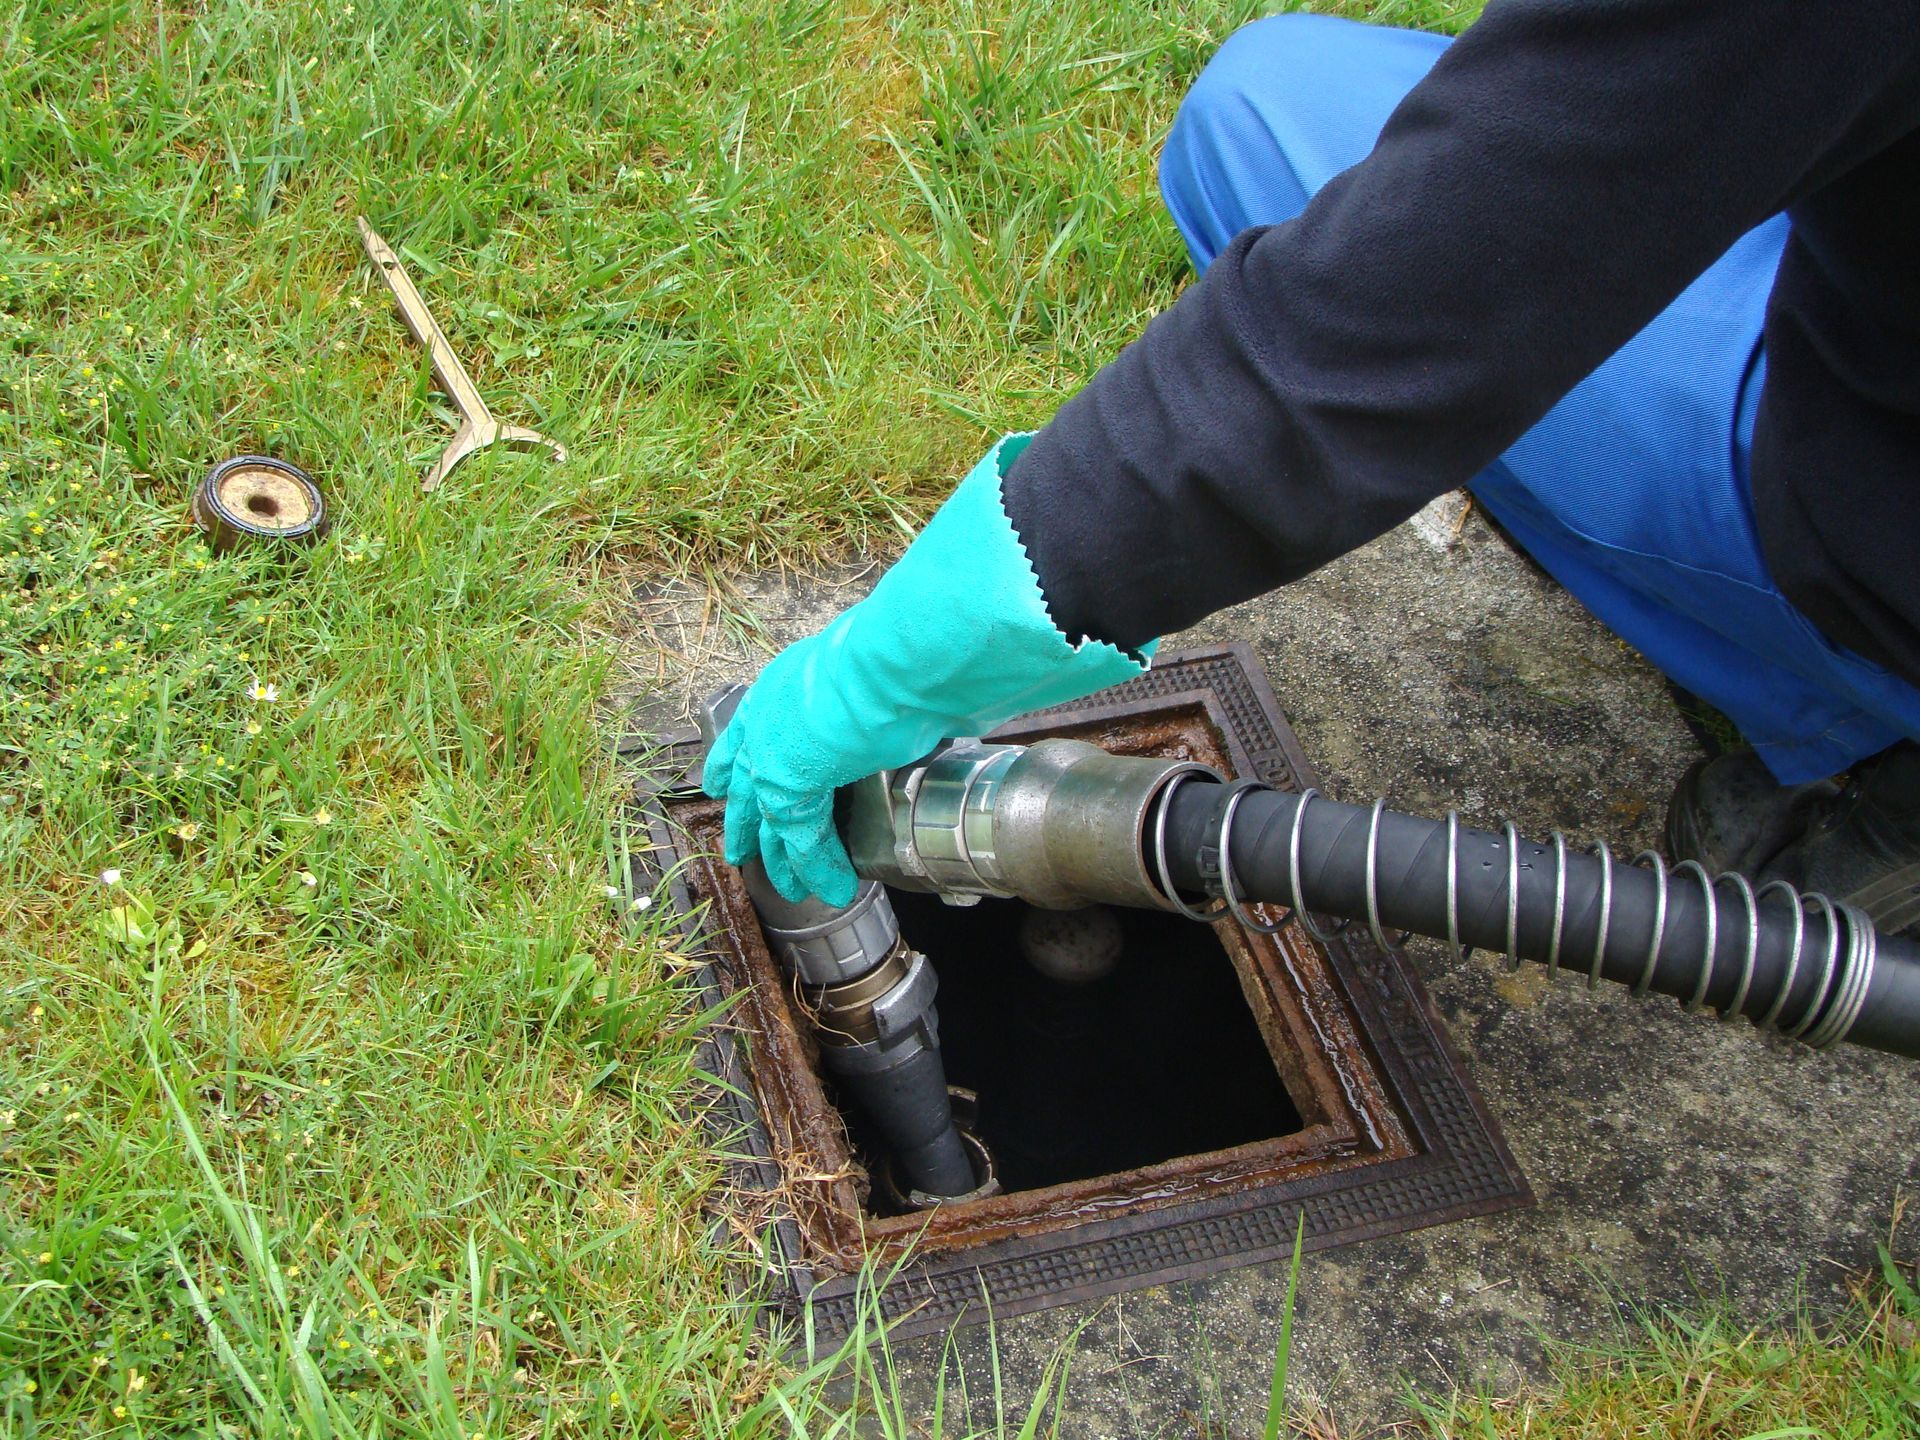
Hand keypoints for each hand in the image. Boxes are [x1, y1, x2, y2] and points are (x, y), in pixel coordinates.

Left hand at [702, 434, 1153, 902]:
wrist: (908, 654)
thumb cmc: (913, 649)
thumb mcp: (889, 674)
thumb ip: (889, 698)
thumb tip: (925, 702)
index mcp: (790, 680)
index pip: (747, 728)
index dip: (733, 760)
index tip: (723, 782)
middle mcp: (771, 713)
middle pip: (745, 780)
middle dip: (745, 820)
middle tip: (739, 849)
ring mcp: (774, 748)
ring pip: (770, 819)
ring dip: (783, 858)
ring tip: (793, 890)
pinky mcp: (790, 782)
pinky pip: (802, 837)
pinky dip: (819, 866)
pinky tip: (833, 888)